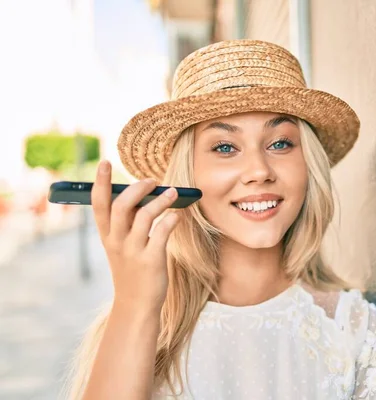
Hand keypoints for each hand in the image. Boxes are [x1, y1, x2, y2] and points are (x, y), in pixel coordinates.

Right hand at [91, 160, 179, 314]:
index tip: (105, 162)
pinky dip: (171, 220)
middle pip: (121, 206)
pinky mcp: (151, 260)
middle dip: (137, 188)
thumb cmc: (132, 269)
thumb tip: (143, 194)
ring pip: (144, 216)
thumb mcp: (122, 246)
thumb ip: (128, 222)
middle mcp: (117, 242)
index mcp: (107, 236)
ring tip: (173, 192)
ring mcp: (133, 251)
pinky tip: (177, 216)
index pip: (99, 205)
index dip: (101, 183)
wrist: (136, 305)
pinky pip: (162, 233)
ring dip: (160, 201)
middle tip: (152, 179)